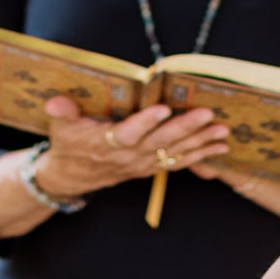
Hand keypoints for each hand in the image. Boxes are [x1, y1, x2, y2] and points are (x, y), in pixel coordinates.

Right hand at [33, 95, 228, 203]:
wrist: (72, 176)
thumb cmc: (68, 144)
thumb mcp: (60, 127)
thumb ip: (62, 114)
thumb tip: (56, 102)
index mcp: (107, 143)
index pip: (128, 134)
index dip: (146, 122)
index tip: (163, 108)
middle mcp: (129, 156)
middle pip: (160, 143)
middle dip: (185, 129)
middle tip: (207, 114)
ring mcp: (142, 164)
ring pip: (174, 153)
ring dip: (200, 142)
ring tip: (222, 131)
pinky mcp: (151, 167)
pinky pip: (179, 162)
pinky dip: (201, 155)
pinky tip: (221, 147)